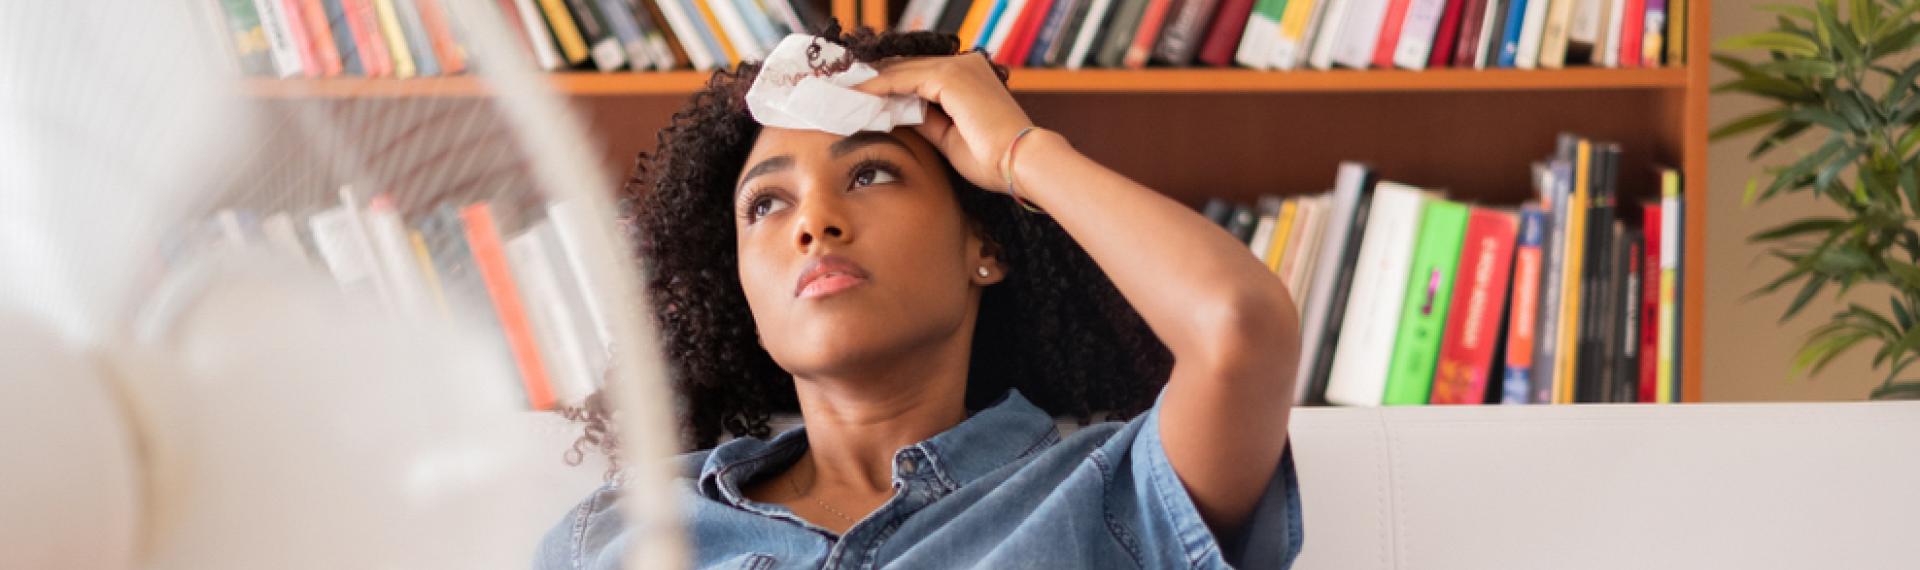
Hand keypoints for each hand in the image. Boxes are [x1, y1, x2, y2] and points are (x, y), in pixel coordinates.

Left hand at [853, 54, 1033, 193]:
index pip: (917, 76)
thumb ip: (924, 120)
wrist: (1022, 164)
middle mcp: (965, 64)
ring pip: (901, 70)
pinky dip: (878, 87)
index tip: (858, 97)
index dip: (886, 85)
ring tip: (840, 92)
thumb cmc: (993, 160)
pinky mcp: (951, 78)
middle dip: (872, 79)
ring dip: (869, 81)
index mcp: (969, 77)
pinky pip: (903, 79)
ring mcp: (959, 68)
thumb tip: (895, 114)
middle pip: (906, 67)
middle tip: (839, 89)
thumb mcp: (949, 138)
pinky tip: (856, 96)